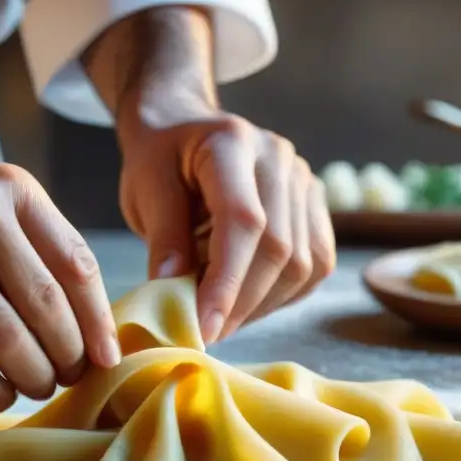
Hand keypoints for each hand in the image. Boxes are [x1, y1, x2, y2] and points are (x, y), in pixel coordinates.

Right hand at [0, 155, 120, 412]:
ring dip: (5, 391)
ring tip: (12, 392)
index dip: (94, 330)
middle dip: (52, 369)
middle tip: (54, 382)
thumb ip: (53, 250)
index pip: (72, 274)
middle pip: (27, 326)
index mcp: (2, 195)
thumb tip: (101, 339)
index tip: (101, 363)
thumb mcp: (1, 197)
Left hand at [117, 95, 335, 343]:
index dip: (226, 282)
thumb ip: (163, 237)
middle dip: (242, 303)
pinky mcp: (316, 206)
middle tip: (206, 333)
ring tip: (223, 317)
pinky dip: (282, 294)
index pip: (244, 222)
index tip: (204, 327)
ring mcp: (304, 181)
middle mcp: (279, 158)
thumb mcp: (145, 189)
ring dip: (262, 304)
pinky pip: (315, 265)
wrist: (185, 127)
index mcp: (233, 144)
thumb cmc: (161, 159)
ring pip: (302, 264)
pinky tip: (248, 301)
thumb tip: (172, 289)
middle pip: (278, 248)